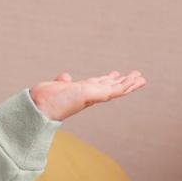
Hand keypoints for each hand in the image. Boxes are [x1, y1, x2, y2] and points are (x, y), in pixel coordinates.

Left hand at [30, 70, 146, 121]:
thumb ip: (62, 82)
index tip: (116, 73)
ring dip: (129, 84)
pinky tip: (135, 81)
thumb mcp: (56, 87)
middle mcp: (89, 95)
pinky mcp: (94, 96)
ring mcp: (93, 96)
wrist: (39, 106)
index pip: (98, 84)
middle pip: (111, 87)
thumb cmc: (44, 99)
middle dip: (123, 82)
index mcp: (81, 91)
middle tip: (137, 76)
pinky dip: (125, 86)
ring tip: (142, 78)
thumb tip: (65, 76)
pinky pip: (113, 90)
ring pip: (116, 89)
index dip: (107, 79)